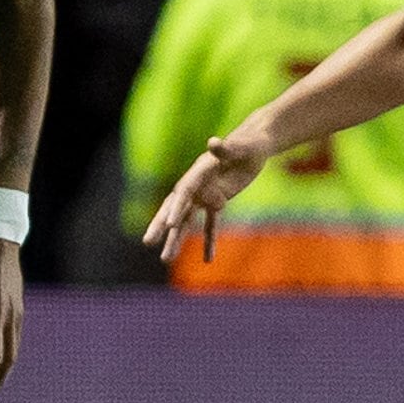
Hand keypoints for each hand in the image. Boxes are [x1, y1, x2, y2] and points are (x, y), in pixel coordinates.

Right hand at [139, 135, 268, 262]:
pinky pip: (210, 224)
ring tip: (165, 259)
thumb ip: (225, 148)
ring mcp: (205, 195)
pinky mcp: (218, 202)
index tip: (170, 225)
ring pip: (187, 220)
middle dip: (162, 225)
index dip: (176, 208)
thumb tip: (212, 142)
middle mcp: (197, 185)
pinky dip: (208, 241)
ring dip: (176, 239)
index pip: (184, 192)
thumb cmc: (248, 144)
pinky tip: (207, 260)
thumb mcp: (240, 147)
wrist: (255, 144)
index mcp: (199, 171)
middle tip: (147, 242)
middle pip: (175, 208)